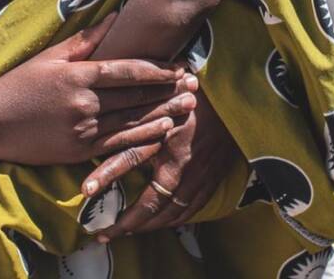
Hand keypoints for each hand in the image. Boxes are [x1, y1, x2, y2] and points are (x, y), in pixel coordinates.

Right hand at [0, 15, 197, 165]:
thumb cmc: (19, 84)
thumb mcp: (50, 56)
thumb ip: (86, 40)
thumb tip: (116, 17)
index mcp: (77, 76)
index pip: (126, 70)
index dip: (156, 68)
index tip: (178, 65)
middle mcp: (84, 103)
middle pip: (135, 96)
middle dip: (167, 89)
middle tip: (193, 83)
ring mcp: (84, 129)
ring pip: (133, 120)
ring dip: (163, 113)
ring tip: (187, 107)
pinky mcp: (81, 151)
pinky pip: (120, 144)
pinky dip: (144, 137)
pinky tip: (163, 131)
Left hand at [81, 92, 239, 238]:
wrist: (231, 101)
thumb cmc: (190, 100)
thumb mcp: (158, 112)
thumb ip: (136, 133)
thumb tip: (103, 140)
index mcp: (173, 162)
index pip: (147, 202)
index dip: (126, 218)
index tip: (102, 227)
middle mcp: (188, 177)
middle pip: (159, 215)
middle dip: (132, 228)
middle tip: (108, 234)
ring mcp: (203, 180)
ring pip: (176, 215)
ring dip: (152, 226)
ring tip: (131, 230)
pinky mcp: (213, 179)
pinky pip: (194, 208)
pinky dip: (176, 219)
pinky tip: (164, 220)